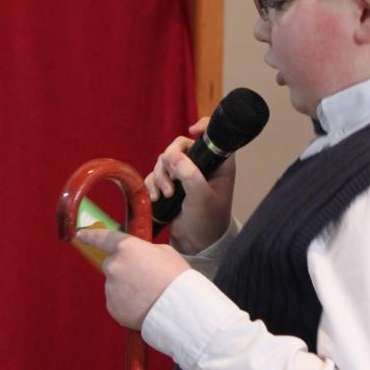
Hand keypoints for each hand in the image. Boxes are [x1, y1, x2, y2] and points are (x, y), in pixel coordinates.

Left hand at [75, 229, 189, 330]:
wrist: (178, 308)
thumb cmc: (176, 278)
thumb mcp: (164, 253)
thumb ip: (145, 250)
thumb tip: (139, 256)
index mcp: (126, 248)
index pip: (103, 238)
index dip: (91, 235)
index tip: (81, 234)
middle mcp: (113, 266)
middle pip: (111, 264)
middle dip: (123, 269)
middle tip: (143, 278)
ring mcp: (111, 288)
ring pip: (115, 285)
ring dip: (126, 288)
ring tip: (148, 295)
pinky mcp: (112, 307)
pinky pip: (117, 302)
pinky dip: (126, 304)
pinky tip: (143, 305)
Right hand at [145, 118, 234, 253]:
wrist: (197, 242)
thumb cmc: (208, 220)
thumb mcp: (202, 198)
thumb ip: (191, 176)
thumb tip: (175, 156)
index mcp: (217, 164)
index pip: (212, 136)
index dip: (203, 127)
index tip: (192, 131)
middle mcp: (201, 164)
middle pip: (179, 146)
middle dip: (170, 162)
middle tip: (172, 182)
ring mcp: (185, 173)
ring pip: (165, 160)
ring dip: (160, 176)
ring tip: (166, 195)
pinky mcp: (171, 183)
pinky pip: (155, 174)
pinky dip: (152, 184)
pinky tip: (155, 198)